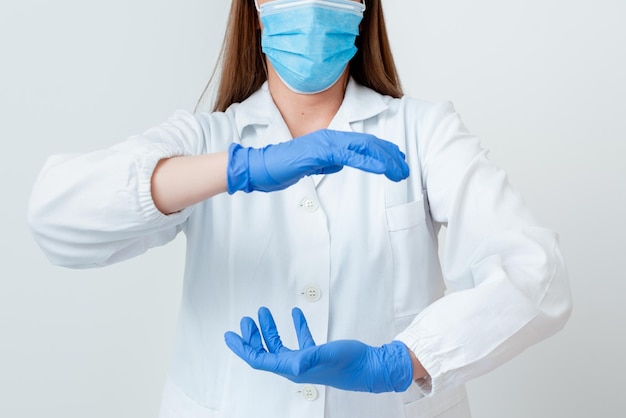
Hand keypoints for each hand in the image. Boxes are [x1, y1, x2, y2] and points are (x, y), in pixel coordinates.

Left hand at [224, 307, 412, 392]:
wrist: (372, 368)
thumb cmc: (350, 365)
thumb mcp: (326, 356)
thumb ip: (307, 358)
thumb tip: (290, 362)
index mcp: (293, 368)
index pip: (259, 359)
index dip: (242, 348)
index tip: (229, 336)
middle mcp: (296, 366)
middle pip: (265, 352)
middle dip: (252, 337)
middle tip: (244, 321)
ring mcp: (306, 361)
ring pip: (280, 345)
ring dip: (269, 330)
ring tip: (262, 313)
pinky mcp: (318, 354)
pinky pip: (301, 339)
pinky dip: (295, 326)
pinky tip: (294, 314)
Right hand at [227, 129, 409, 192]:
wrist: (260, 167)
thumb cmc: (282, 167)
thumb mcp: (311, 166)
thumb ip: (326, 162)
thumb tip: (338, 165)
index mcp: (330, 141)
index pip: (363, 145)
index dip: (383, 152)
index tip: (398, 163)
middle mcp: (331, 137)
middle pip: (369, 144)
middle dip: (390, 156)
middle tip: (405, 168)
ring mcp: (326, 142)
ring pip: (364, 147)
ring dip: (386, 159)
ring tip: (400, 170)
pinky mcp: (320, 151)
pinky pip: (349, 155)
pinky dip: (368, 161)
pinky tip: (382, 168)